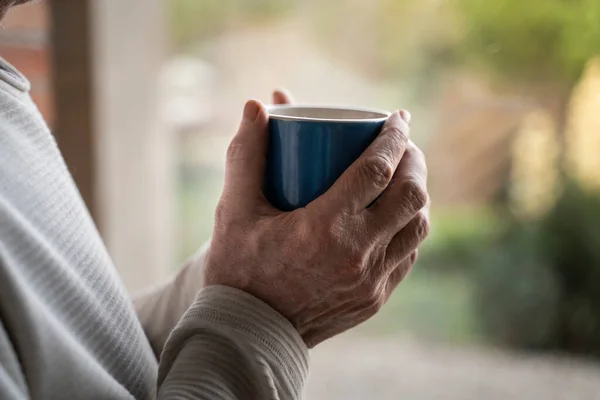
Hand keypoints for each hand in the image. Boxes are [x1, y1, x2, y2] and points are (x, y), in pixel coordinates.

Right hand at [204, 90, 429, 347]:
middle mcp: (357, 254)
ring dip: (417, 194)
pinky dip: (409, 227)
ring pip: (417, 226)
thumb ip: (246, 154)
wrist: (249, 333)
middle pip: (410, 195)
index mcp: (324, 227)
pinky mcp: (375, 298)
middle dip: (414, 159)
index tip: (397, 118)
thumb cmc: (238, 269)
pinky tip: (397, 215)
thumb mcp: (234, 210)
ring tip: (403, 176)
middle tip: (402, 144)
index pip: (377, 169)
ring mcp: (372, 281)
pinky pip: (408, 254)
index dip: (394, 136)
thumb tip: (257, 104)